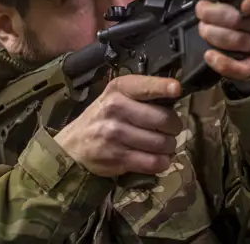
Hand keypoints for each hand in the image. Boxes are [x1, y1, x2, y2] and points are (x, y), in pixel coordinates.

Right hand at [54, 75, 183, 176]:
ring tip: (164, 145)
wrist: (73, 145)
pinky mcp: (118, 158)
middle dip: (174, 127)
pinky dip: (162, 162)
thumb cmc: (103, 117)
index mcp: (118, 89)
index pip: (145, 86)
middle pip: (163, 119)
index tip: (176, 89)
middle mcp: (116, 109)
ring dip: (170, 146)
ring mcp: (115, 135)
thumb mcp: (116, 95)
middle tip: (171, 129)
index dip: (163, 87)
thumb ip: (143, 92)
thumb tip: (176, 93)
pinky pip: (153, 162)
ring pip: (162, 143)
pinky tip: (158, 158)